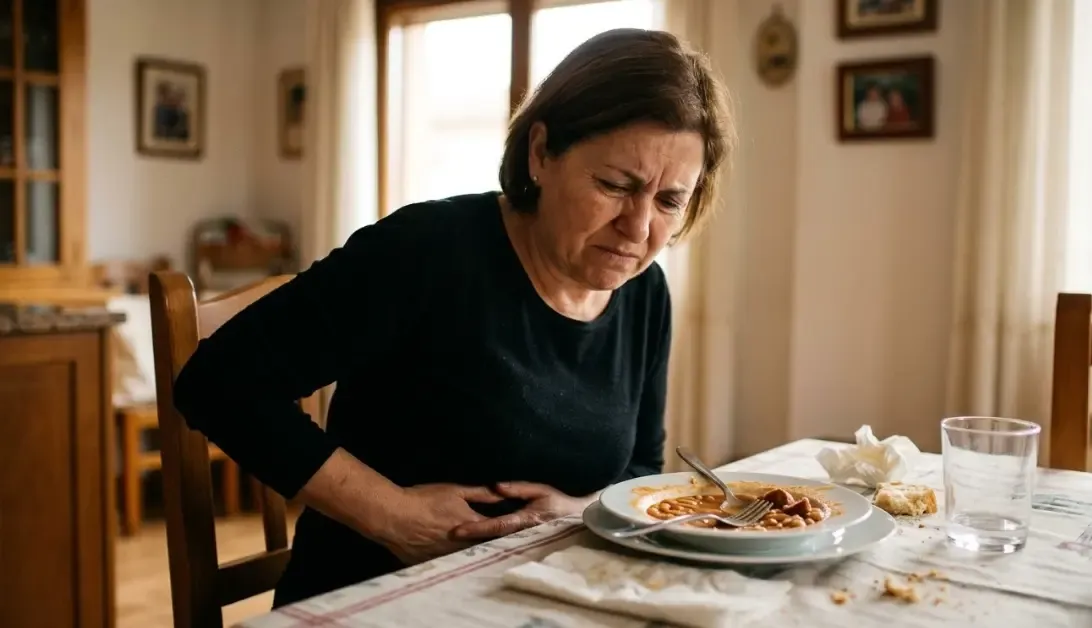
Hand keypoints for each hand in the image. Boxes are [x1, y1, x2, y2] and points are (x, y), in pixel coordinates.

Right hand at [370, 483, 502, 564]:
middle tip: (499, 544)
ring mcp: (449, 557)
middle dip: (491, 545)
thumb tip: (502, 496)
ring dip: (473, 555)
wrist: (393, 516)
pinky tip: (455, 560)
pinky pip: (449, 565)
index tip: (513, 530)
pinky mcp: (434, 565)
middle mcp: (464, 545)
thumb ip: (481, 495)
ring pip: (468, 558)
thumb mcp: (455, 491)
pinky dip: (454, 562)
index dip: (506, 530)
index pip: (498, 530)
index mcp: (472, 525)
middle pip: (485, 548)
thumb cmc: (424, 500)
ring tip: (479, 553)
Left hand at [449, 482, 594, 540]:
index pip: (495, 525)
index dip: (476, 527)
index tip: (457, 530)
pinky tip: (473, 545)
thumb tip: (496, 486)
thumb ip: (518, 489)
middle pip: (490, 539)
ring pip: (495, 544)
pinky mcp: (522, 545)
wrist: (577, 521)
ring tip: (454, 543)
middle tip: (448, 538)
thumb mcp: (540, 491)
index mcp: (523, 520)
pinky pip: (502, 545)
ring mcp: (521, 542)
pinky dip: (487, 545)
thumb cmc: (558, 503)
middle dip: (470, 539)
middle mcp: (520, 535)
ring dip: (476, 544)